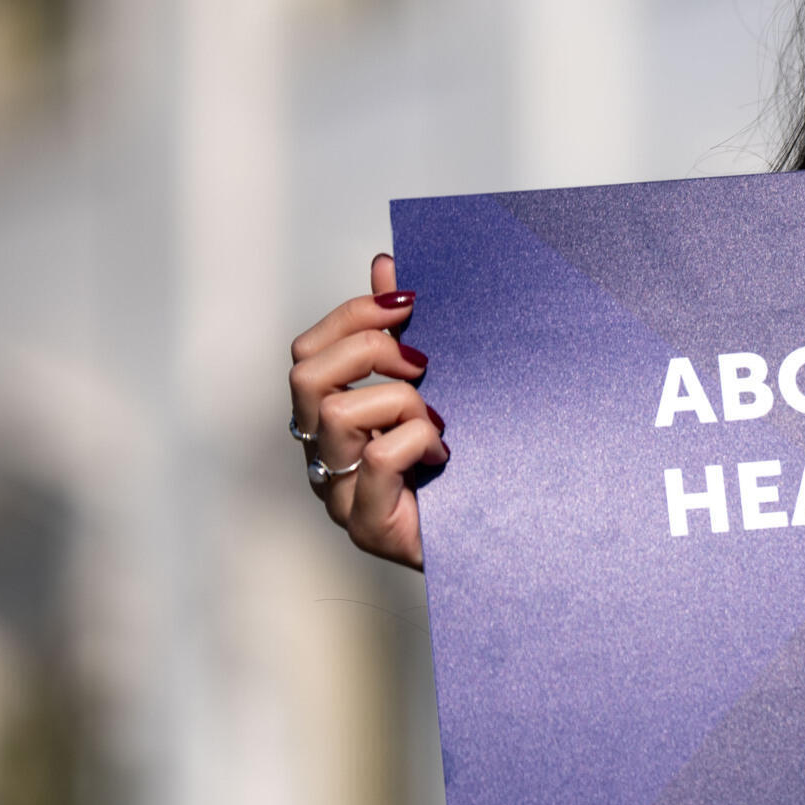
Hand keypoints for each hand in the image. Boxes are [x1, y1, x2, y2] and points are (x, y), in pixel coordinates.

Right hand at [287, 252, 440, 568]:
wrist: (498, 540)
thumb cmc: (464, 465)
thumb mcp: (436, 387)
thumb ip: (403, 331)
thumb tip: (385, 264)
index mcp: (333, 418)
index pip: (309, 350)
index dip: (353, 315)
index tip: (407, 299)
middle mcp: (325, 456)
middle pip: (305, 374)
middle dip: (369, 350)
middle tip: (422, 363)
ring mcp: (342, 495)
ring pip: (337, 413)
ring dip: (401, 402)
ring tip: (437, 422)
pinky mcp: (370, 527)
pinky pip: (380, 460)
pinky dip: (417, 443)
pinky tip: (444, 455)